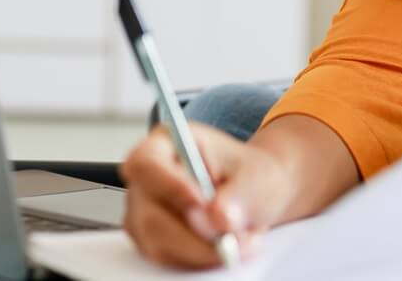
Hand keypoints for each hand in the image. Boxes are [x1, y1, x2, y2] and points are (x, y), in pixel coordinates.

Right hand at [118, 122, 297, 268]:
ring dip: (202, 249)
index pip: (147, 164)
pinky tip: (224, 245)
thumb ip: (238, 195)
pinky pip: (167, 257)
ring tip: (240, 239)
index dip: (170, 186)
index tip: (202, 202)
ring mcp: (144, 210)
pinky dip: (199, 258)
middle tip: (232, 239)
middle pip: (149, 213)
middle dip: (194, 233)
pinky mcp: (151, 239)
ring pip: (158, 241)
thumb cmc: (250, 175)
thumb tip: (217, 219)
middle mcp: (147, 178)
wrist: (255, 195)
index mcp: (167, 143)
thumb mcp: (256, 176)